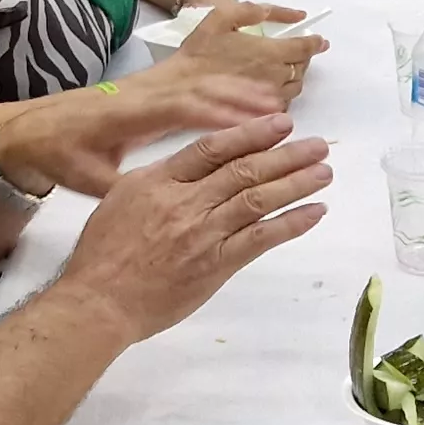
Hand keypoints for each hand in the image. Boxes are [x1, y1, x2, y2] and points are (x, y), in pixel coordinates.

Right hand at [48, 115, 332, 341]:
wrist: (98, 301)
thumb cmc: (102, 254)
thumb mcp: (121, 199)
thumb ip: (159, 182)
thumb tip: (190, 170)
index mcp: (159, 180)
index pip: (213, 148)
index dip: (251, 132)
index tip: (281, 123)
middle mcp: (185, 202)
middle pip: (244, 169)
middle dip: (286, 154)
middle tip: (317, 145)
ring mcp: (203, 233)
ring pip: (258, 199)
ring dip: (296, 183)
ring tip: (324, 172)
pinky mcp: (215, 264)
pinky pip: (261, 239)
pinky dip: (291, 223)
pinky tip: (314, 212)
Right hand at [164, 0, 322, 105]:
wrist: (176, 89)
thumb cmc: (196, 54)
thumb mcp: (220, 18)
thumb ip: (255, 11)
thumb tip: (293, 14)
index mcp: (269, 52)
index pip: (305, 48)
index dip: (315, 43)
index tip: (320, 42)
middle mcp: (274, 76)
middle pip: (302, 69)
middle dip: (302, 60)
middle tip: (295, 54)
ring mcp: (268, 100)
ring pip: (294, 90)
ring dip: (293, 79)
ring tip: (281, 72)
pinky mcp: (260, 116)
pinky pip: (280, 108)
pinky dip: (280, 99)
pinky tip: (268, 93)